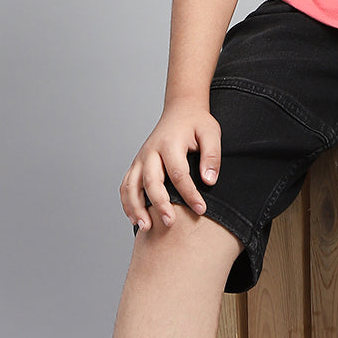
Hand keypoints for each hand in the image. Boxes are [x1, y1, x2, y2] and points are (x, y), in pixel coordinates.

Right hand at [120, 100, 221, 230]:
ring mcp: (141, 158)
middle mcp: (151, 151)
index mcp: (170, 143)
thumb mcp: (211, 133)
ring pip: (131, 185)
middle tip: (170, 223)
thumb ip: (212, 155)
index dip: (189, 194)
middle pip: (151, 181)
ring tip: (145, 227)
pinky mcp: (137, 164)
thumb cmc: (197, 124)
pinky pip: (126, 185)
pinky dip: (127, 203)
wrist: (180, 110)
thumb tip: (209, 181)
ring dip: (136, 207)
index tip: (201, 209)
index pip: (178, 173)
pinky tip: (135, 219)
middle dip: (159, 204)